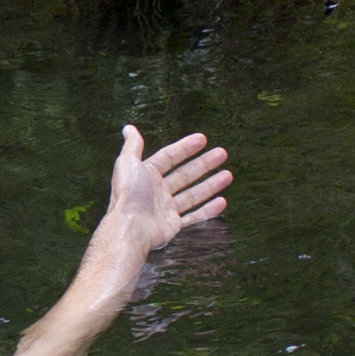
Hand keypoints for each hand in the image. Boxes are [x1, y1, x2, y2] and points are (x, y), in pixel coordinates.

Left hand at [106, 125, 232, 260]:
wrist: (131, 227)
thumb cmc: (128, 195)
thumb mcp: (127, 163)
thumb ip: (132, 145)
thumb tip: (129, 128)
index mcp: (147, 175)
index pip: (169, 157)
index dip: (185, 148)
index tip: (202, 139)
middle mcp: (157, 190)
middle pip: (185, 174)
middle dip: (204, 164)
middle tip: (221, 154)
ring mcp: (166, 208)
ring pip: (193, 194)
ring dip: (211, 184)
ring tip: (227, 175)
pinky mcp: (173, 224)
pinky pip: (194, 216)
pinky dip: (208, 210)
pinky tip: (221, 202)